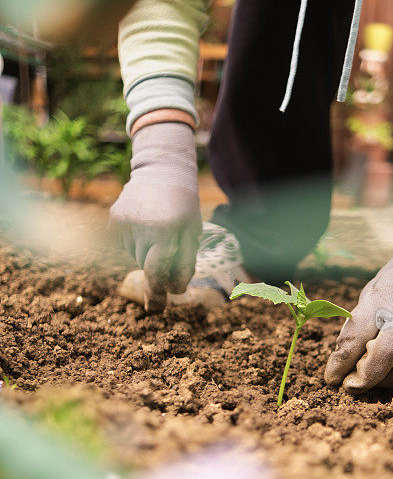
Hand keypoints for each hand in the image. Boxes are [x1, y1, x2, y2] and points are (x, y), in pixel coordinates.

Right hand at [110, 122, 200, 312]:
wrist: (161, 168)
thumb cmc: (183, 204)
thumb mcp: (192, 232)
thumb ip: (184, 262)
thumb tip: (174, 291)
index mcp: (167, 231)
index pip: (158, 272)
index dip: (158, 292)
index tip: (155, 310)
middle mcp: (143, 227)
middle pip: (146, 266)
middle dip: (157, 265)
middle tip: (167, 245)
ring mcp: (124, 223)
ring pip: (134, 255)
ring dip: (146, 251)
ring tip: (157, 228)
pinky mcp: (114, 218)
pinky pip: (123, 244)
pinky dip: (134, 241)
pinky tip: (144, 224)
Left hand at [325, 198, 392, 391]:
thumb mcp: (374, 292)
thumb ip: (362, 324)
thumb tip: (345, 360)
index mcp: (381, 300)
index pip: (355, 337)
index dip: (340, 363)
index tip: (332, 378)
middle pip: (383, 358)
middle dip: (364, 379)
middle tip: (352, 387)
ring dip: (387, 379)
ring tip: (377, 376)